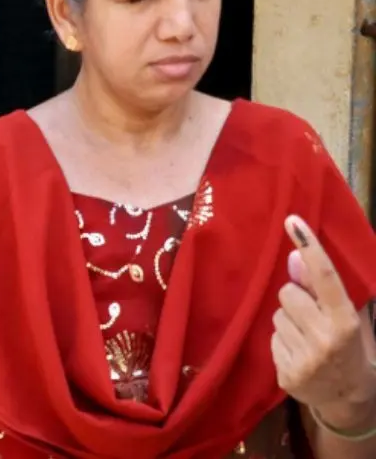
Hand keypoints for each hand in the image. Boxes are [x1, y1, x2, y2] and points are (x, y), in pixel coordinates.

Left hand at [272, 214, 375, 426]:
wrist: (348, 397)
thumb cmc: (347, 347)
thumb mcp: (343, 316)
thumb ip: (319, 288)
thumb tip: (294, 257)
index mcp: (345, 320)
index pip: (325, 276)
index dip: (309, 247)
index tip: (292, 221)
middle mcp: (325, 338)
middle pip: (287, 294)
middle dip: (295, 299)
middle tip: (311, 317)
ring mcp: (305, 358)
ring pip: (276, 316)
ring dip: (287, 322)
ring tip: (306, 338)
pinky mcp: (286, 374)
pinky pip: (271, 339)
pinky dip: (282, 343)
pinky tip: (298, 354)